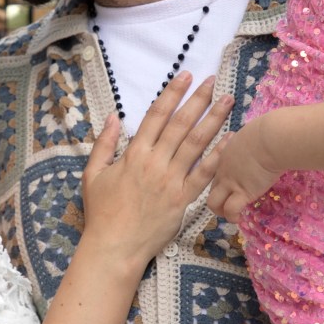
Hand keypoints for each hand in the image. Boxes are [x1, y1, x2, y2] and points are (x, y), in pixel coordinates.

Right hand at [82, 73, 232, 264]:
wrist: (114, 247)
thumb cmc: (101, 213)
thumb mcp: (92, 174)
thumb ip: (104, 144)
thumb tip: (113, 116)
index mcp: (134, 154)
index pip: (156, 116)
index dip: (172, 93)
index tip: (185, 76)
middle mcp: (155, 163)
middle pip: (180, 124)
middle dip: (198, 100)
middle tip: (212, 80)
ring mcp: (171, 182)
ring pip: (196, 145)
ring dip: (213, 120)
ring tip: (228, 101)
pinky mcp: (183, 200)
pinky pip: (204, 175)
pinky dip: (218, 157)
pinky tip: (231, 140)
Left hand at [207, 120, 282, 221]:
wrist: (271, 139)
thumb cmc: (268, 132)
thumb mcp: (253, 135)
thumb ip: (251, 143)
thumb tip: (262, 144)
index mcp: (225, 154)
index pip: (215, 172)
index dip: (222, 182)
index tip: (231, 187)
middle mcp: (223, 170)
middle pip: (210, 189)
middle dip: (217, 199)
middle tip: (228, 204)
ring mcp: (230, 182)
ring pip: (213, 203)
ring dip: (220, 211)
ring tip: (231, 216)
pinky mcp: (242, 192)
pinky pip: (230, 210)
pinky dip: (233, 216)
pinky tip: (240, 218)